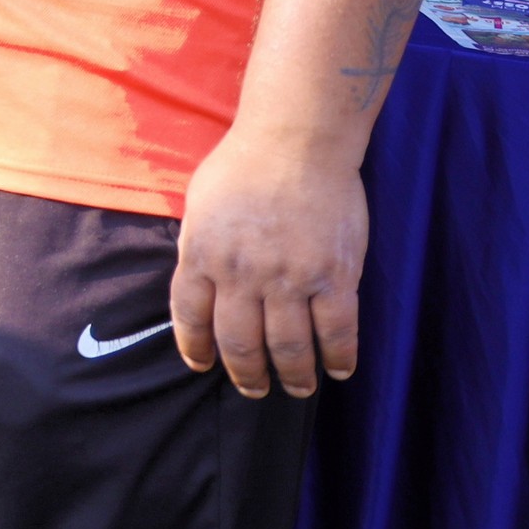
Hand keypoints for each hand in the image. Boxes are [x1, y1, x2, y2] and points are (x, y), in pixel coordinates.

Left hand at [170, 125, 368, 398]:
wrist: (296, 140)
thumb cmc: (244, 165)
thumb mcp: (201, 205)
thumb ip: (200, 248)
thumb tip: (200, 284)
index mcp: (202, 255)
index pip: (190, 317)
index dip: (195, 348)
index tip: (202, 365)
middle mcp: (241, 274)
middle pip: (239, 343)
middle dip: (246, 375)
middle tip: (255, 388)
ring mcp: (289, 278)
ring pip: (288, 348)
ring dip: (293, 376)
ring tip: (297, 387)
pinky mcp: (334, 276)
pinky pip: (337, 332)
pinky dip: (338, 358)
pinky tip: (338, 370)